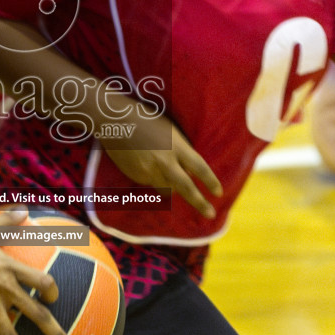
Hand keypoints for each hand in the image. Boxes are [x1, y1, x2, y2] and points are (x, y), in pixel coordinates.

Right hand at [102, 114, 222, 219]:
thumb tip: (189, 173)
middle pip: (185, 187)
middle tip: (210, 213)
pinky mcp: (137, 176)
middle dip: (199, 202)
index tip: (218, 193)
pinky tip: (146, 161)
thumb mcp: (170, 132)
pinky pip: (151, 183)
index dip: (211, 181)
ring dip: (171, 184)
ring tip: (161, 165)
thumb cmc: (147, 120)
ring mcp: (149, 171)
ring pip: (167, 188)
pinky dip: (154, 177)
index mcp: (176, 146)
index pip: (199, 167)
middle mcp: (164, 161)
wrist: (116, 121)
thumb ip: (181, 152)